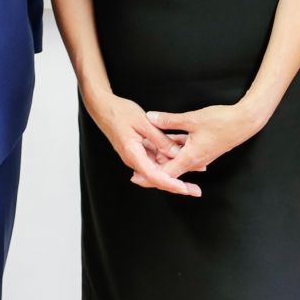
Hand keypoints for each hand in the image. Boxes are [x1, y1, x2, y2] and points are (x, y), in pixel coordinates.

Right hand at [84, 90, 200, 197]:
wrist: (104, 108)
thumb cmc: (120, 113)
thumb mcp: (144, 123)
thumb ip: (160, 139)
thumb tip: (176, 153)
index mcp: (133, 154)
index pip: (154, 176)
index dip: (170, 184)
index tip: (184, 189)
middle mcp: (134, 160)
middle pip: (158, 178)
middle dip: (177, 185)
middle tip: (195, 190)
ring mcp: (137, 157)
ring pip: (158, 170)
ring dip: (175, 172)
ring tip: (196, 172)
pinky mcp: (140, 152)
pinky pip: (155, 160)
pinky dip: (168, 160)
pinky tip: (182, 157)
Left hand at [146, 103, 265, 185]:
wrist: (244, 122)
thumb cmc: (221, 122)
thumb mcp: (192, 119)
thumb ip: (169, 120)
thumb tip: (150, 118)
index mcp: (189, 158)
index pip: (165, 174)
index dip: (149, 175)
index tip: (134, 176)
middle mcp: (193, 161)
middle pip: (168, 169)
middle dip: (152, 166)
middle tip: (134, 165)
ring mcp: (198, 155)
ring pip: (175, 160)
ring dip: (161, 156)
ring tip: (145, 150)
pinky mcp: (202, 148)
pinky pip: (183, 152)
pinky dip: (172, 148)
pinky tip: (162, 140)